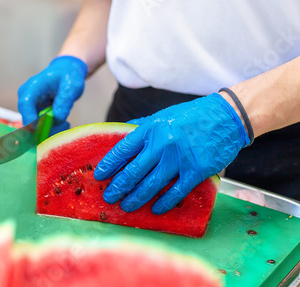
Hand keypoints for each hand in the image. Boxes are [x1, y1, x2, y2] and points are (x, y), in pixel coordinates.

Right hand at [17, 56, 87, 128]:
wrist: (67, 72)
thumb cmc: (68, 76)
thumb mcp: (71, 86)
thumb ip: (64, 101)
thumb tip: (58, 117)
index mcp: (33, 86)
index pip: (25, 103)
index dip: (30, 118)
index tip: (42, 130)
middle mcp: (27, 97)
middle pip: (28, 119)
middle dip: (45, 128)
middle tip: (64, 125)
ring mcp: (30, 106)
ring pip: (35, 126)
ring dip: (50, 129)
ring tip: (66, 124)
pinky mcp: (34, 113)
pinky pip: (40, 127)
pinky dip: (51, 128)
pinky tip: (63, 123)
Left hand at [94, 93, 249, 214]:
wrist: (227, 117)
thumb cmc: (193, 116)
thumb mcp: (162, 116)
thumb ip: (142, 127)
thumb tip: (122, 134)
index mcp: (151, 129)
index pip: (123, 149)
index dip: (109, 164)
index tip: (99, 175)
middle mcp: (161, 144)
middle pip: (133, 171)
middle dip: (118, 186)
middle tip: (109, 197)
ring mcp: (178, 159)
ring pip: (151, 184)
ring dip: (136, 198)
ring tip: (126, 206)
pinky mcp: (195, 171)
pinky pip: (176, 192)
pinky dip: (164, 203)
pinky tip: (155, 209)